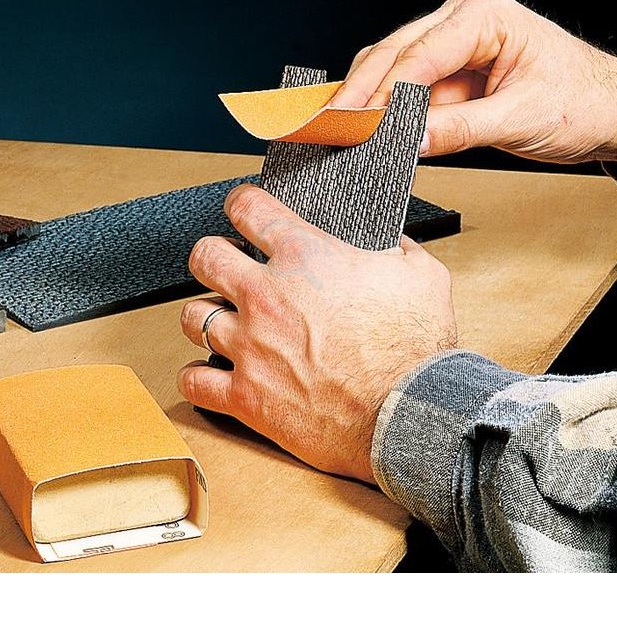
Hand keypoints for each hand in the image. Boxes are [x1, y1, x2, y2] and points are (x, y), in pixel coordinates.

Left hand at [177, 184, 457, 483]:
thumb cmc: (416, 349)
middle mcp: (266, 296)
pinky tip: (210, 375)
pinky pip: (193, 381)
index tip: (242, 209)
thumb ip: (399, 249)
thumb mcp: (423, 276)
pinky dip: (197, 377)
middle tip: (224, 265)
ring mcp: (250, 347)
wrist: (408, 413)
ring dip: (204, 317)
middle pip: (205, 257)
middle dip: (212, 256)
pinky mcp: (246, 396)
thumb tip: (392, 242)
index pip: (248, 208)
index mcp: (306, 257)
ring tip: (219, 322)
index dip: (242, 203)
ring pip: (193, 318)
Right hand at [327, 0, 616, 163]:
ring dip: (370, 103)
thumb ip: (461, 129)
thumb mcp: (521, 118)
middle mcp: (465, 21)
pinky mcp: (452, 74)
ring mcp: (455, 46)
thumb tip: (412, 140)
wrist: (610, 111)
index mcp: (485, 14)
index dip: (384, 92)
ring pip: (394, 71)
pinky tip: (370, 132)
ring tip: (345, 133)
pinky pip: (411, 92)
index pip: (420, 53)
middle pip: (395, 54)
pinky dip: (389, 114)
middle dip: (362, 93)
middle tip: (333, 126)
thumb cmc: (582, 101)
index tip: (358, 122)